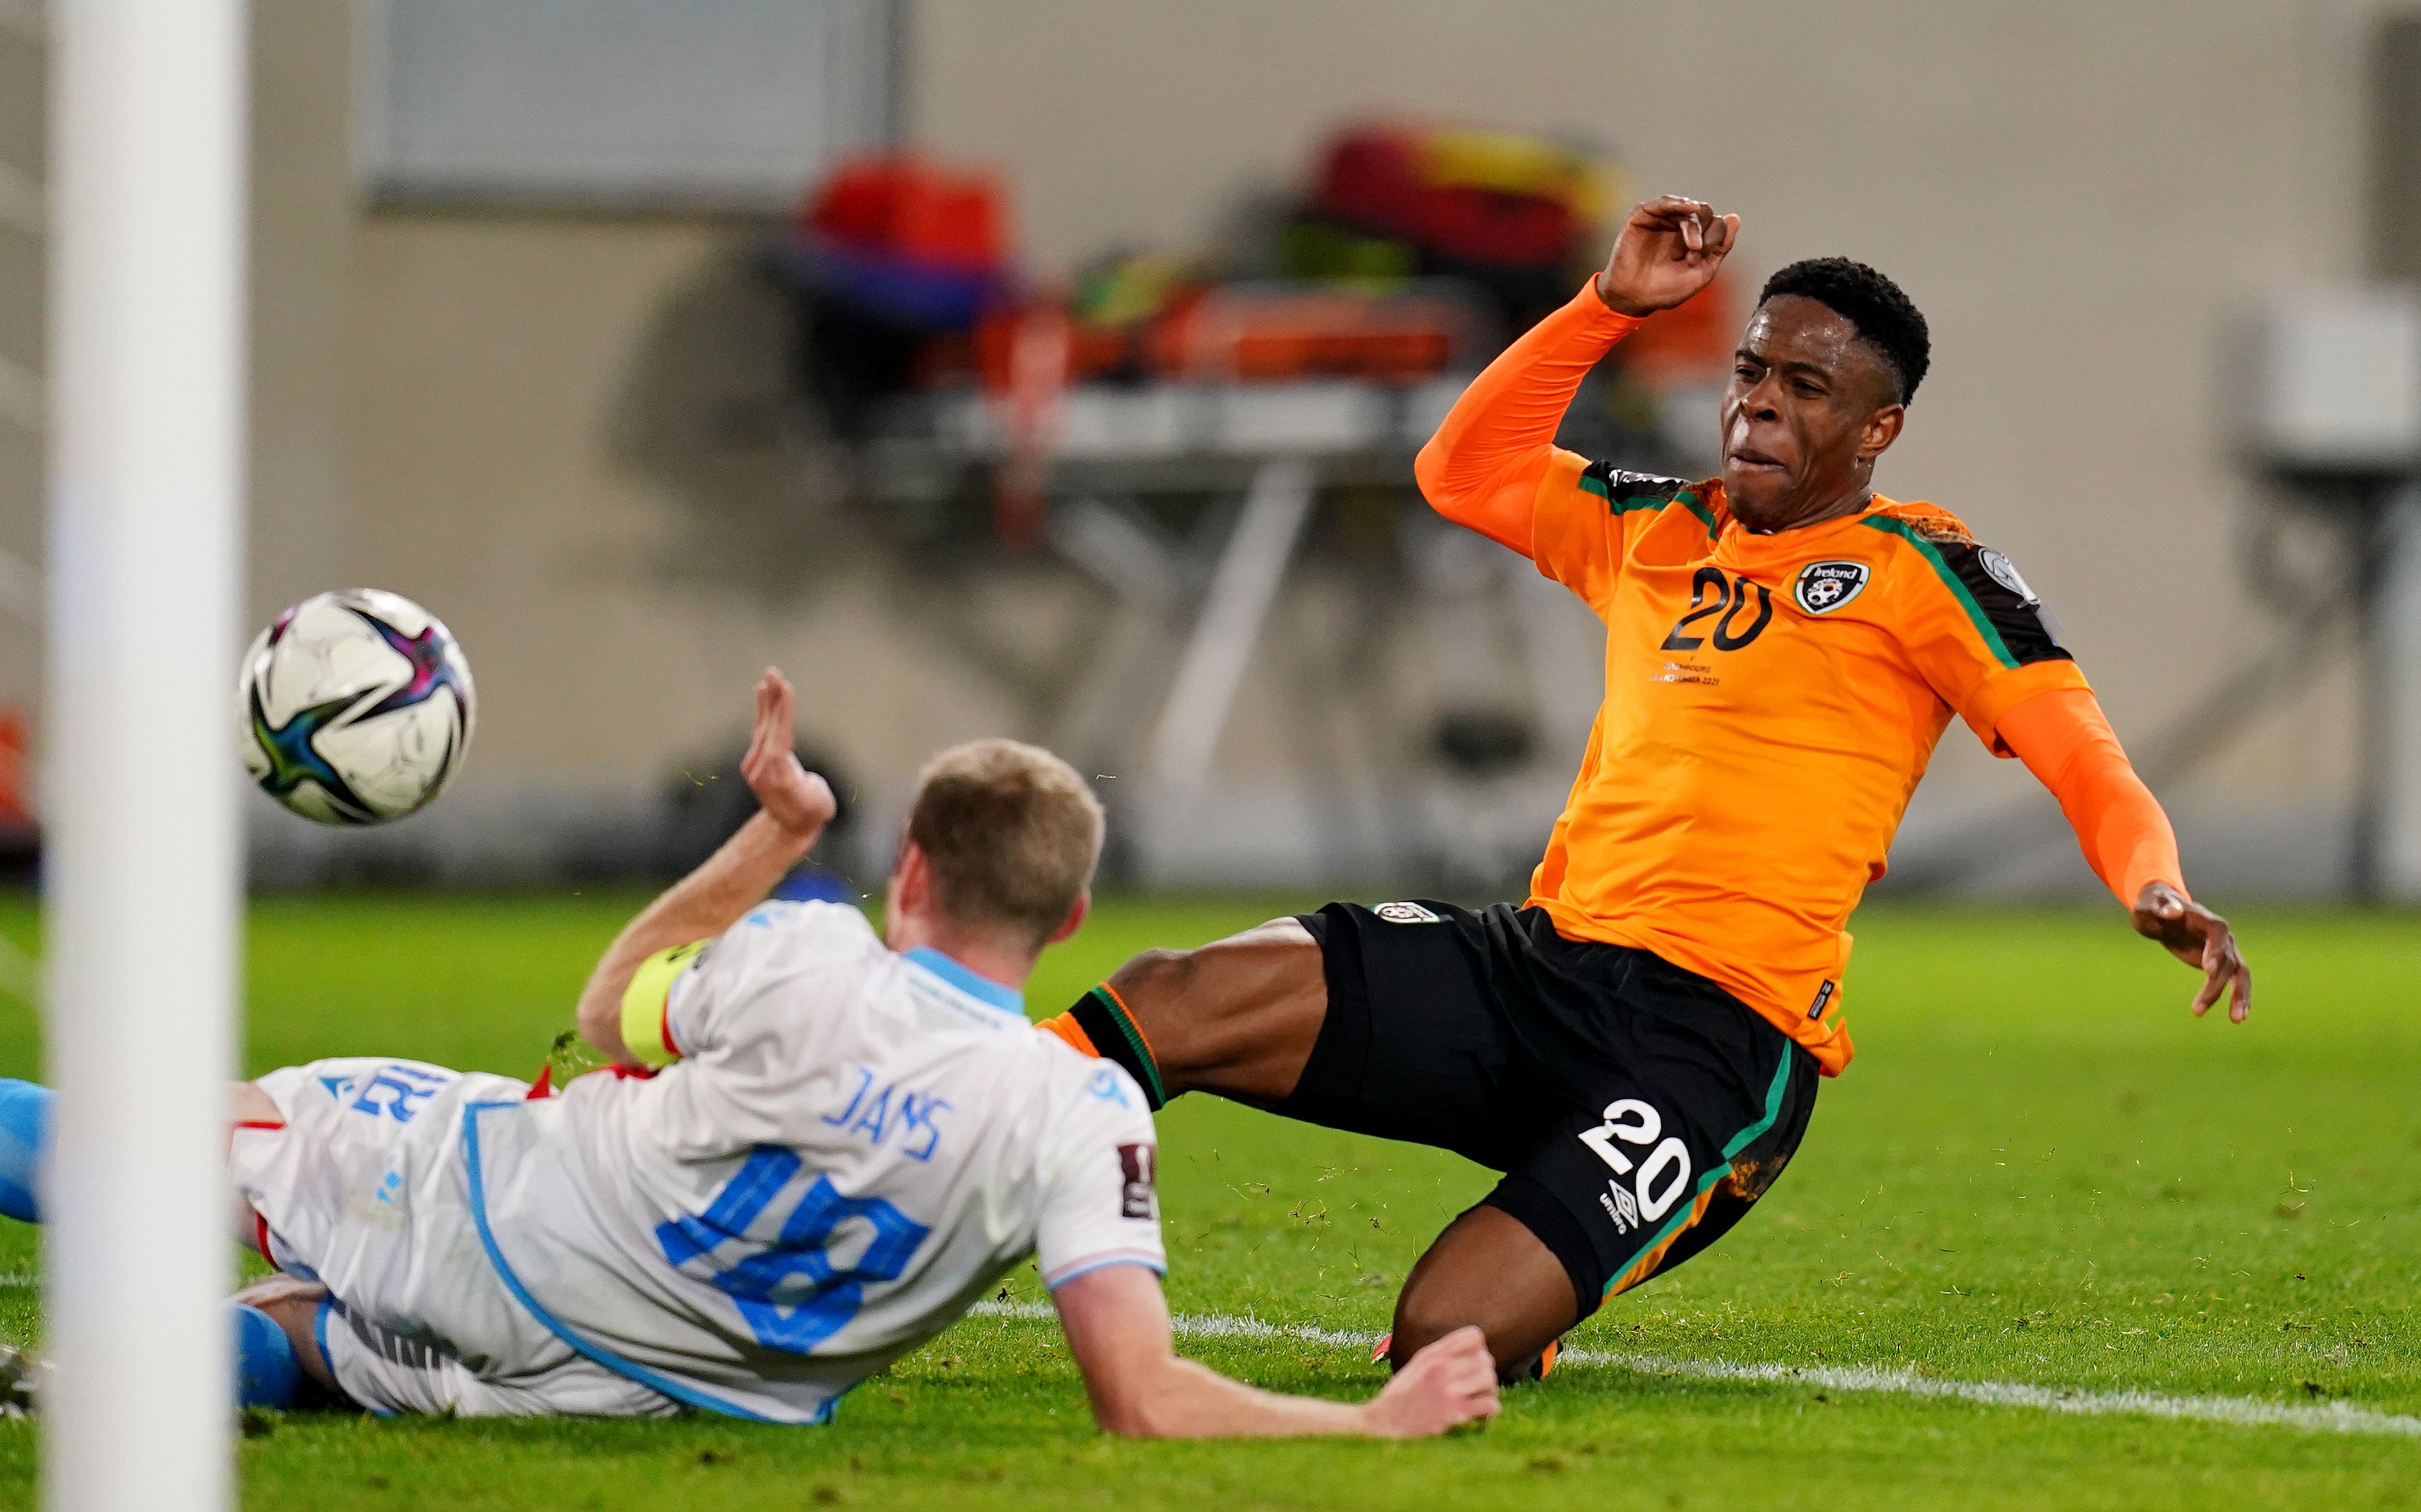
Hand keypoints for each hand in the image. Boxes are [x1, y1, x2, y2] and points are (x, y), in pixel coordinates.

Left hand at [739, 668, 836, 837]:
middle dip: (775, 699)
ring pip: (764, 725)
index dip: (783, 713)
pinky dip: (763, 709)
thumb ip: (808, 787)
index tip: (786, 690)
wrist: (789, 826)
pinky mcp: (755, 758)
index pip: (780, 738)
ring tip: (770, 675)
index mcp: (779, 777)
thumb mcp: (818, 804)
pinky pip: (761, 728)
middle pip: (771, 727)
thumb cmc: (813, 813)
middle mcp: (761, 768)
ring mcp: (755, 763)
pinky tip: (761, 691)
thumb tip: (788, 770)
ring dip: (769, 699)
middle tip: (775, 673)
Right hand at [1360, 1326, 1499, 1437]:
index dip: (1479, 1350)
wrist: (1384, 1422)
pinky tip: (1479, 1415)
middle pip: (1486, 1360)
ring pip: (1490, 1380)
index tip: (1471, 1363)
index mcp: (1434, 1353)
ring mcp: (1449, 1390)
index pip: (1474, 1336)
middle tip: (1475, 1387)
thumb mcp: (1417, 1364)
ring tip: (1478, 1399)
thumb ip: (1442, 1354)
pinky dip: (1489, 1411)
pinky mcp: (1455, 1413)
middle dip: (1484, 1373)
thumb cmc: (1402, 1395)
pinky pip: (1490, 1405)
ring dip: (1488, 1391)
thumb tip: (1474, 1351)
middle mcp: (1442, 1367)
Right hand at [1595, 195, 1738, 316]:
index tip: (1696, 261)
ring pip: (1686, 207)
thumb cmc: (1666, 289)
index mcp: (1695, 238)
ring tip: (1691, 245)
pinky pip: (1662, 203)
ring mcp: (1661, 219)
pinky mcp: (1642, 216)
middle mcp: (1679, 225)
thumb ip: (1721, 247)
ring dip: (1692, 225)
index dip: (1714, 239)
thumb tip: (1735, 217)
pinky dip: (1676, 203)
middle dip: (1704, 231)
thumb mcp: (1702, 271)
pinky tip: (1687, 207)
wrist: (1635, 298)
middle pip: (1704, 212)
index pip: (1717, 224)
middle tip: (1694, 252)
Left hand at [2132, 882, 2249, 1022]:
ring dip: (2239, 995)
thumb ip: (2159, 907)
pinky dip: (2240, 997)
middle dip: (2217, 983)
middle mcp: (2221, 935)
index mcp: (2204, 919)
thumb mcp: (2147, 906)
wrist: (2164, 911)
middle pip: (2227, 958)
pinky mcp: (2222, 963)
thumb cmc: (2153, 908)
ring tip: (2236, 1019)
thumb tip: (2174, 911)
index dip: (2215, 949)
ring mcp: (2224, 949)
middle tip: (2199, 1007)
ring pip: (2239, 973)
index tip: (2208, 968)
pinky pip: (2236, 980)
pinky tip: (2239, 1017)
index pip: (2217, 931)